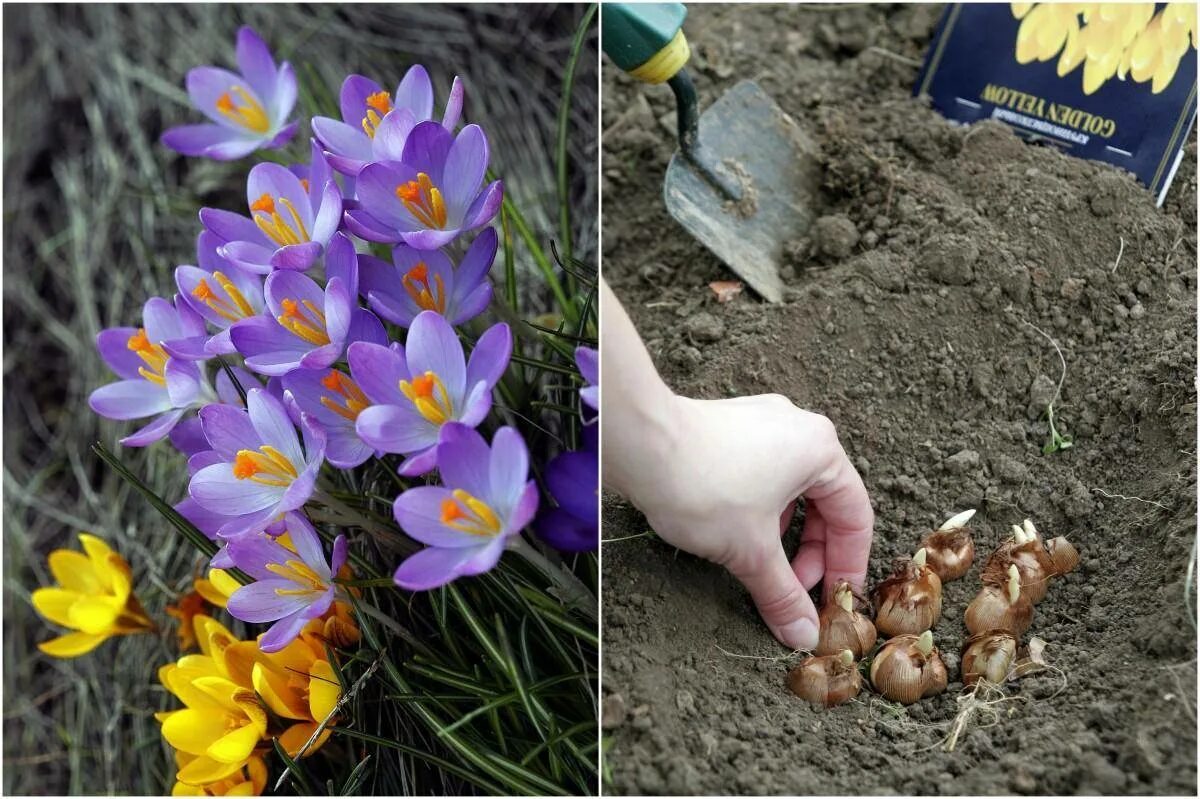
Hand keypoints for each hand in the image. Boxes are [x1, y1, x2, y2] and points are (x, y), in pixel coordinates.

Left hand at [612, 393, 873, 650]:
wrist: (638, 443)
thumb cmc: (702, 486)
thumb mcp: (750, 551)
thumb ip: (782, 594)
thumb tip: (803, 634)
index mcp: (821, 449)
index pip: (854, 517)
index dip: (847, 566)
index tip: (835, 602)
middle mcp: (798, 427)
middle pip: (824, 503)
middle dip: (811, 554)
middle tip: (796, 592)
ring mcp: (761, 423)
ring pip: (790, 491)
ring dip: (783, 536)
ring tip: (764, 568)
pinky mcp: (729, 429)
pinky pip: (761, 476)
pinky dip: (759, 512)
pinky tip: (738, 537)